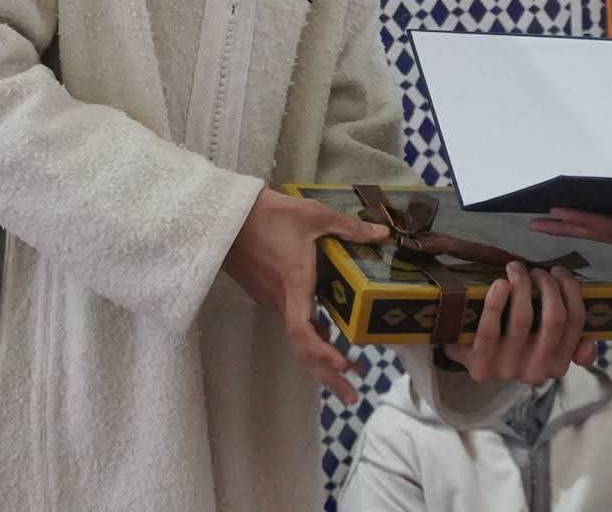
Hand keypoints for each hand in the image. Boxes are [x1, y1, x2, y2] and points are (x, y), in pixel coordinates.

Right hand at [223, 188, 389, 402]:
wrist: (228, 214)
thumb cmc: (271, 214)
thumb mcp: (315, 215)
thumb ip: (349, 228)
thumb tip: (383, 234)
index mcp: (295, 284)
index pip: (303, 331)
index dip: (322, 353)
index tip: (344, 366)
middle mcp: (281, 299)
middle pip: (302, 348)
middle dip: (327, 374)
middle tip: (352, 396)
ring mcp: (272, 298)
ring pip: (297, 337)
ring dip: (320, 358)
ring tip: (347, 373)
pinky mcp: (267, 292)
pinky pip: (291, 322)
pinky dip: (311, 338)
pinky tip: (327, 337)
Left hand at [441, 262, 596, 383]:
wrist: (471, 354)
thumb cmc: (512, 340)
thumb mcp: (543, 345)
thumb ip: (571, 343)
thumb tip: (588, 345)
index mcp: (557, 365)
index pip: (575, 323)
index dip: (571, 291)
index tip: (559, 271)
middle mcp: (536, 372)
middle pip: (554, 318)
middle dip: (548, 285)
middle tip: (536, 270)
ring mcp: (507, 369)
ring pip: (523, 318)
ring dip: (522, 284)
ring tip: (516, 268)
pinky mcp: (481, 364)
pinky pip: (490, 330)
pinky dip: (496, 302)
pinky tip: (500, 283)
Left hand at [532, 205, 611, 273]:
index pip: (606, 229)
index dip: (579, 222)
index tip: (552, 216)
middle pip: (597, 234)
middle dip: (566, 229)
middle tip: (534, 224)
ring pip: (604, 235)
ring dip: (577, 230)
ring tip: (551, 224)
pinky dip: (596, 229)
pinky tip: (585, 226)